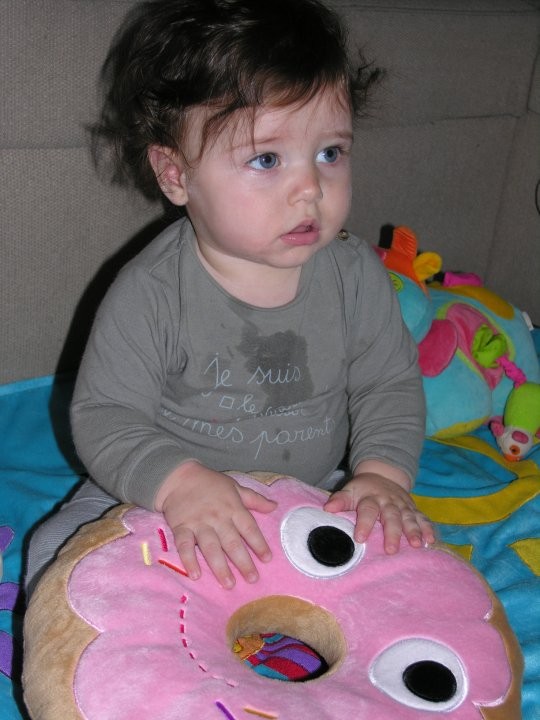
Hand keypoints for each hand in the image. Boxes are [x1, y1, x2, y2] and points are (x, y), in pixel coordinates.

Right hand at [155, 462, 275, 588]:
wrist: (179, 477)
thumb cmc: (210, 483)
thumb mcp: (235, 486)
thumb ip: (255, 499)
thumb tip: (275, 506)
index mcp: (233, 508)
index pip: (249, 528)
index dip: (259, 544)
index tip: (267, 559)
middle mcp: (218, 518)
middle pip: (232, 542)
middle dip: (243, 562)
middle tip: (252, 579)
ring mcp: (199, 524)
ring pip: (211, 548)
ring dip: (220, 567)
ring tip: (229, 584)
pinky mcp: (181, 528)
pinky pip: (185, 546)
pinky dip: (189, 561)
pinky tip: (195, 575)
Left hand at [323, 471, 434, 553]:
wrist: (382, 475)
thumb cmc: (363, 489)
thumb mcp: (350, 490)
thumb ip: (340, 500)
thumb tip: (328, 509)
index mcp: (371, 498)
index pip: (367, 510)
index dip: (364, 523)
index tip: (360, 538)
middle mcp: (388, 502)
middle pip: (391, 517)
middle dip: (392, 533)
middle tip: (391, 550)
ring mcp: (403, 505)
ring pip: (409, 518)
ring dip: (413, 531)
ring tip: (416, 545)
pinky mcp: (413, 509)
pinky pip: (422, 518)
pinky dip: (427, 528)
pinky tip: (431, 540)